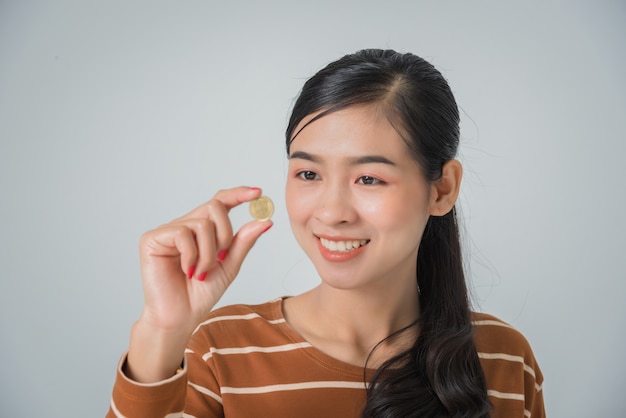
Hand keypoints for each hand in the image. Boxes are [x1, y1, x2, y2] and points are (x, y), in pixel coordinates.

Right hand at [126, 186, 271, 381]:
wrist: (180, 317)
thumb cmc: (201, 293)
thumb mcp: (230, 266)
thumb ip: (243, 242)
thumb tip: (264, 221)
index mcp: (202, 230)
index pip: (220, 202)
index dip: (238, 194)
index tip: (258, 193)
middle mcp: (185, 225)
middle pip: (215, 206)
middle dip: (226, 234)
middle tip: (222, 257)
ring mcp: (167, 231)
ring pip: (202, 224)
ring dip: (209, 254)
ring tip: (201, 273)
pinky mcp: (152, 239)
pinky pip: (182, 233)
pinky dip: (192, 255)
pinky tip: (187, 270)